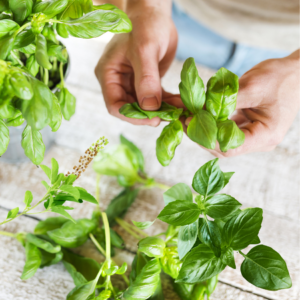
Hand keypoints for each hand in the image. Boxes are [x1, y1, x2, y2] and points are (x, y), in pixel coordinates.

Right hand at [95, 0, 178, 126]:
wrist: (154, 14)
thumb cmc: (144, 24)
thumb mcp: (144, 49)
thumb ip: (146, 78)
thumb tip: (150, 107)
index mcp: (108, 74)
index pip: (115, 105)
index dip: (133, 116)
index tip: (154, 119)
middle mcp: (118, 82)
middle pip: (131, 109)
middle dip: (151, 115)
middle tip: (171, 116)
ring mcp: (132, 83)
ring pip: (145, 106)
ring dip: (163, 110)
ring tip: (180, 110)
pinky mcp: (146, 83)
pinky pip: (156, 98)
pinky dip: (168, 103)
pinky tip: (181, 103)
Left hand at [185, 50, 299, 156]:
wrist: (296, 72)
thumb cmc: (281, 77)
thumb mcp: (253, 85)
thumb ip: (226, 99)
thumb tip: (198, 108)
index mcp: (265, 136)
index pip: (230, 148)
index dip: (207, 138)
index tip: (191, 122)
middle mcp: (257, 141)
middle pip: (222, 147)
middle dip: (201, 135)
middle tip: (184, 119)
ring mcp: (251, 135)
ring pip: (220, 140)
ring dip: (203, 129)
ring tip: (188, 116)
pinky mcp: (245, 127)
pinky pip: (223, 129)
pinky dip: (210, 122)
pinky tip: (198, 113)